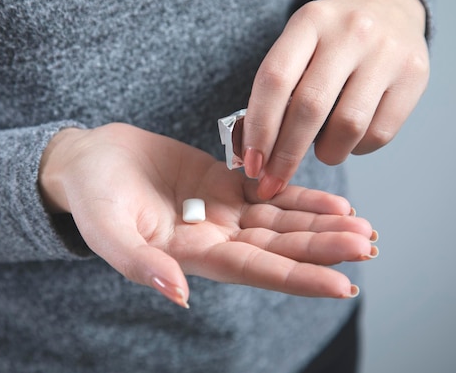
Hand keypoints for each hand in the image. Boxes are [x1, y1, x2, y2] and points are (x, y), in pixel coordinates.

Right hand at [39, 123, 375, 307]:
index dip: (297, 278)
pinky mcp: (223, 182)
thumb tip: (179, 296)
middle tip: (366, 245)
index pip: (254, 270)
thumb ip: (140, 263)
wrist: (89, 159)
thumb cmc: (90, 196)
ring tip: (362, 225)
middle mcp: (214, 238)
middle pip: (278, 248)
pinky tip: (334, 199)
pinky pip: (269, 191)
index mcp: (191, 255)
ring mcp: (221, 211)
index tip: (342, 285)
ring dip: (320, 225)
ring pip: (280, 222)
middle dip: (321, 249)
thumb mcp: (106, 229)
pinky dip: (300, 196)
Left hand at [243, 0, 429, 198]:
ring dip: (327, 153)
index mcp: (309, 22)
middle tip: (272, 183)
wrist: (386, 5)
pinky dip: (356, 148)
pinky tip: (349, 139)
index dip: (259, 128)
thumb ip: (278, 88)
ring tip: (321, 150)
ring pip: (348, 126)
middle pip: (309, 107)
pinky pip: (379, 133)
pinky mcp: (415, 75)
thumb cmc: (329, 39)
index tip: (251, 163)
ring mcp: (386, 52)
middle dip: (285, 155)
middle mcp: (350, 32)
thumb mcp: (298, 44)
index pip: (274, 80)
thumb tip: (255, 151)